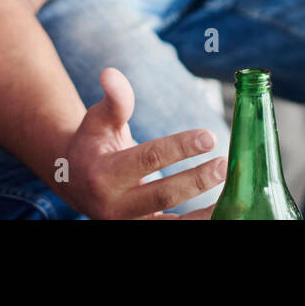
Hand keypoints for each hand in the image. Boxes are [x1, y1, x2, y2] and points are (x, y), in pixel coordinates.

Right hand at [60, 68, 224, 219]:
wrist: (74, 183)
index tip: (209, 137)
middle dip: (197, 180)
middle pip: (163, 195)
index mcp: (104, 173)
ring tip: (231, 196)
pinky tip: (221, 211)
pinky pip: (173, 231)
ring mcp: (128, 224)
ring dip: (203, 212)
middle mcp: (114, 205)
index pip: (148, 159)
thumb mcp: (98, 120)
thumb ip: (114, 100)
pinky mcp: (140, 232)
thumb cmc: (92, 144)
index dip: (181, 148)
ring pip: (171, 224)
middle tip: (224, 164)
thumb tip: (111, 73)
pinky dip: (197, 222)